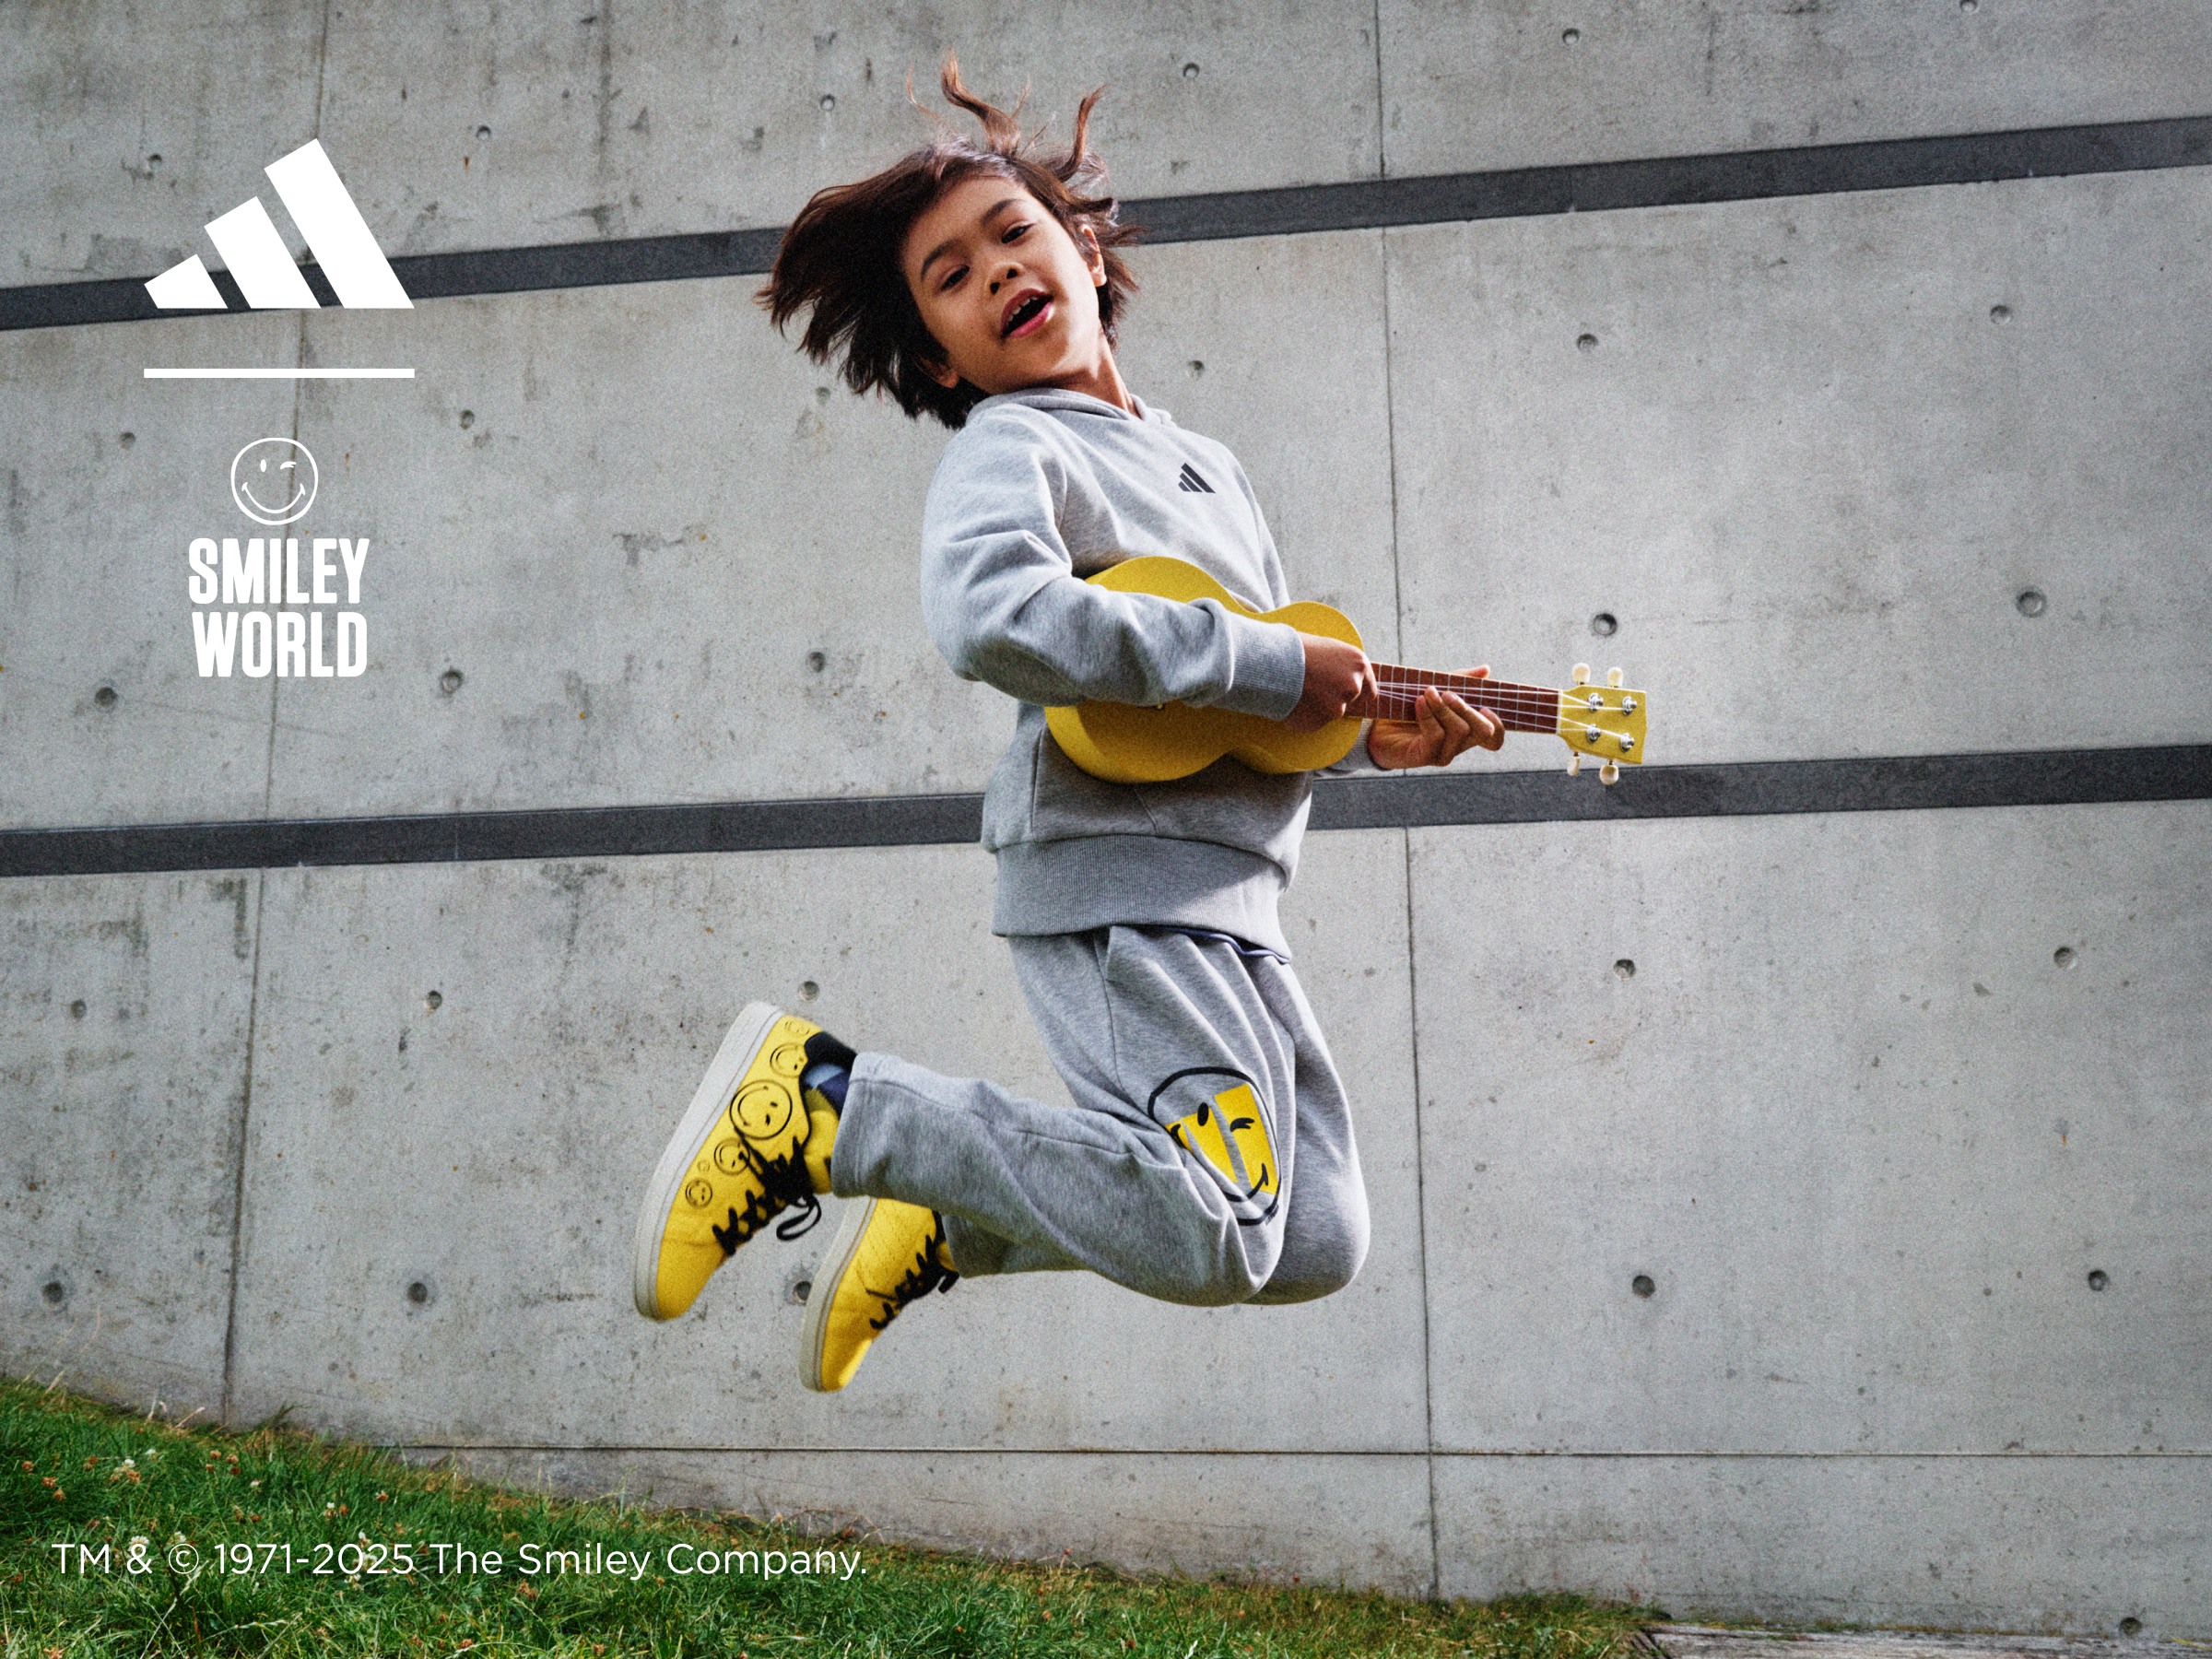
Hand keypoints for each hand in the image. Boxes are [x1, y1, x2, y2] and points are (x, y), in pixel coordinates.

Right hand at [1284, 633, 1372, 733]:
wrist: (1273, 661)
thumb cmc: (1295, 648)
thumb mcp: (1327, 648)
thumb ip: (1341, 666)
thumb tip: (1341, 677)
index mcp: (1359, 664)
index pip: (1369, 689)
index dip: (1354, 691)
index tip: (1342, 692)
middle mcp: (1353, 685)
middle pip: (1349, 701)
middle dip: (1333, 697)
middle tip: (1313, 687)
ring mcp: (1338, 706)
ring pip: (1329, 711)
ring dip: (1317, 706)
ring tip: (1298, 690)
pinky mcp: (1320, 721)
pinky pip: (1313, 721)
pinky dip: (1304, 715)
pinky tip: (1292, 700)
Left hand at [1366, 667, 1504, 769]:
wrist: (1375, 726)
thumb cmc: (1409, 708)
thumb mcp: (1437, 688)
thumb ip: (1461, 681)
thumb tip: (1486, 669)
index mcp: (1467, 731)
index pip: (1495, 738)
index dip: (1499, 725)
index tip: (1486, 706)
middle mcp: (1459, 745)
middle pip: (1484, 732)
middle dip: (1468, 708)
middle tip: (1447, 693)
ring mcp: (1444, 753)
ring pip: (1459, 730)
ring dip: (1443, 708)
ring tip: (1427, 693)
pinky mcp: (1425, 757)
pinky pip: (1435, 736)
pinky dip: (1428, 715)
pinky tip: (1418, 702)